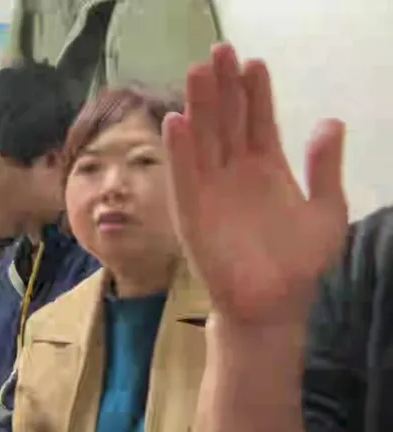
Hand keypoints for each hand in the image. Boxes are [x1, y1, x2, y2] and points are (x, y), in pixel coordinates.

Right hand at [163, 43, 347, 327]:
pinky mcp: (192, 212)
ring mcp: (211, 191)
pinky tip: (177, 121)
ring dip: (199, 106)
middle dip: (222, 86)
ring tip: (197, 72)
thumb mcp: (328, 211)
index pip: (257, 121)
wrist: (274, 305)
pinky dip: (179, 149)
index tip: (252, 63)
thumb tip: (329, 122)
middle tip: (218, 51)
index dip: (254, 92)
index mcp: (266, 169)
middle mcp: (234, 174)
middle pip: (226, 121)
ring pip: (203, 140)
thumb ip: (325, 167)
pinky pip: (184, 176)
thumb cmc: (299, 264)